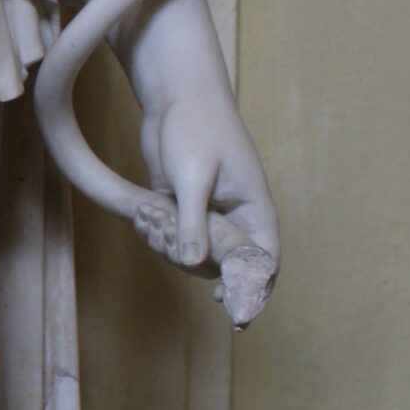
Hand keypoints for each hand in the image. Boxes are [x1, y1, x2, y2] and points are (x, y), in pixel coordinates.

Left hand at [135, 84, 279, 275]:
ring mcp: (206, 214)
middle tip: (169, 231)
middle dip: (191, 260)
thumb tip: (194, 264)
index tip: (233, 312)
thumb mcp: (194, 177)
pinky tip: (145, 212)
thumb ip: (194, 223)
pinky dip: (156, 234)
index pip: (263, 261)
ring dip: (167, 246)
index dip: (252, 290)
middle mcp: (234, 217)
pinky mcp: (181, 208)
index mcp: (254, 210)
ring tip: (153, 214)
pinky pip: (171, 240)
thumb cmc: (196, 128)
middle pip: (221, 267)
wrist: (175, 96)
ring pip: (191, 256)